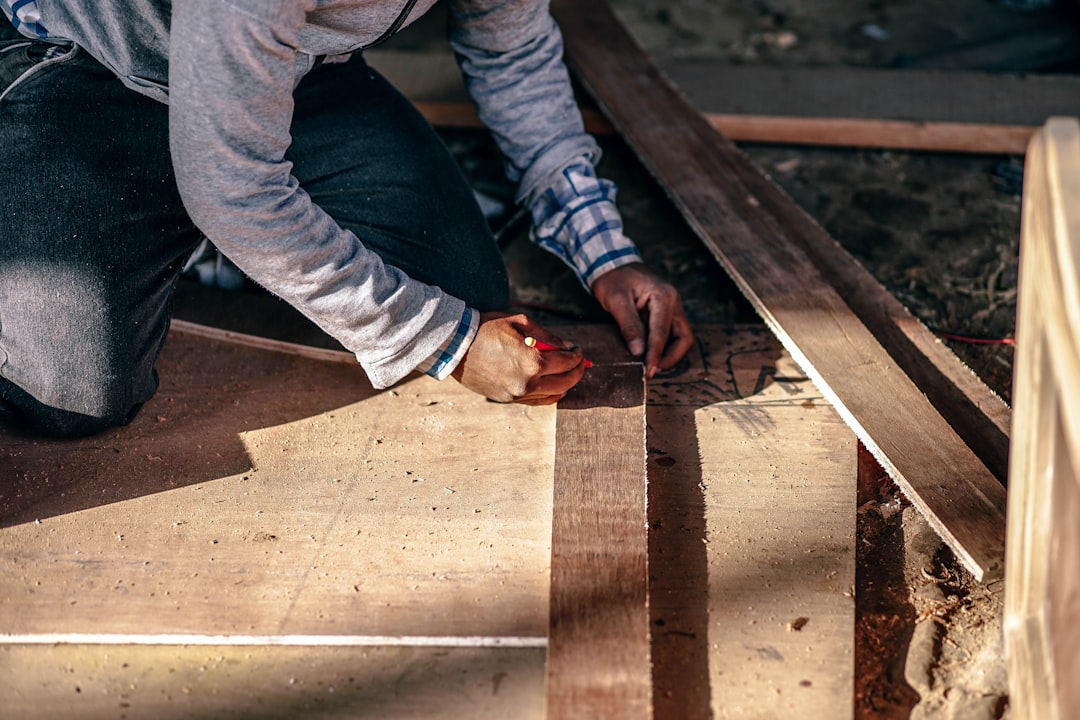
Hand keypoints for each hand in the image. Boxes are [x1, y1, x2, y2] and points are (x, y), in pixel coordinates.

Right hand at [451, 312, 587, 404]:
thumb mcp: (520, 323)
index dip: (578, 355)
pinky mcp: (507, 400)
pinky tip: (554, 386)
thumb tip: (567, 347)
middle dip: (577, 371)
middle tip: (580, 362)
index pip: (567, 362)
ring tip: (568, 373)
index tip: (578, 349)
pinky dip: (550, 394)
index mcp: (533, 362)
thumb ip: (548, 336)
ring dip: (565, 384)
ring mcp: (517, 394)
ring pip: (553, 395)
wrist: (455, 345)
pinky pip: (537, 401)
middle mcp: (527, 383)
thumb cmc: (486, 329)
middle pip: (566, 382)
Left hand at [590, 262, 693, 377]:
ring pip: (681, 337)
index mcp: (663, 296)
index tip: (648, 370)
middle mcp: (674, 302)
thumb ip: (629, 325)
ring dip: (670, 354)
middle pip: (684, 337)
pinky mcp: (666, 313)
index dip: (656, 354)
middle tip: (653, 370)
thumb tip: (638, 351)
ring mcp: (673, 308)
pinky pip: (672, 334)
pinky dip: (665, 347)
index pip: (663, 332)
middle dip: (671, 357)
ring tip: (651, 365)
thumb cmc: (613, 279)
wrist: (613, 263)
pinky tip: (651, 355)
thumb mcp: (616, 300)